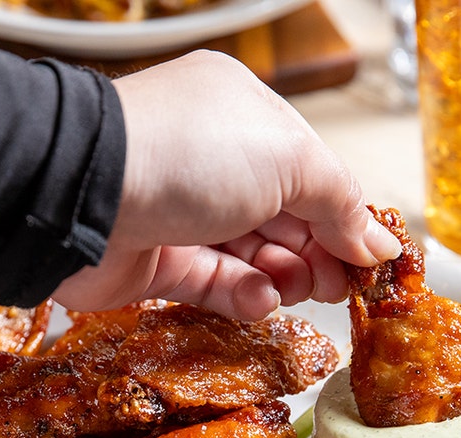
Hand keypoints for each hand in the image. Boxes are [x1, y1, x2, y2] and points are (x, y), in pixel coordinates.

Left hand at [52, 50, 400, 320]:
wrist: (83, 194)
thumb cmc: (183, 152)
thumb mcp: (289, 158)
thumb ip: (340, 201)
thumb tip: (377, 242)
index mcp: (240, 114)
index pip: (307, 169)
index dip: (342, 214)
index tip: (372, 258)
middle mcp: (208, 159)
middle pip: (283, 215)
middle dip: (319, 251)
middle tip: (344, 286)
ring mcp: (178, 211)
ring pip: (251, 253)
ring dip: (286, 275)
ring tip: (305, 290)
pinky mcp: (153, 262)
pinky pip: (213, 283)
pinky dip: (245, 294)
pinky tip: (266, 299)